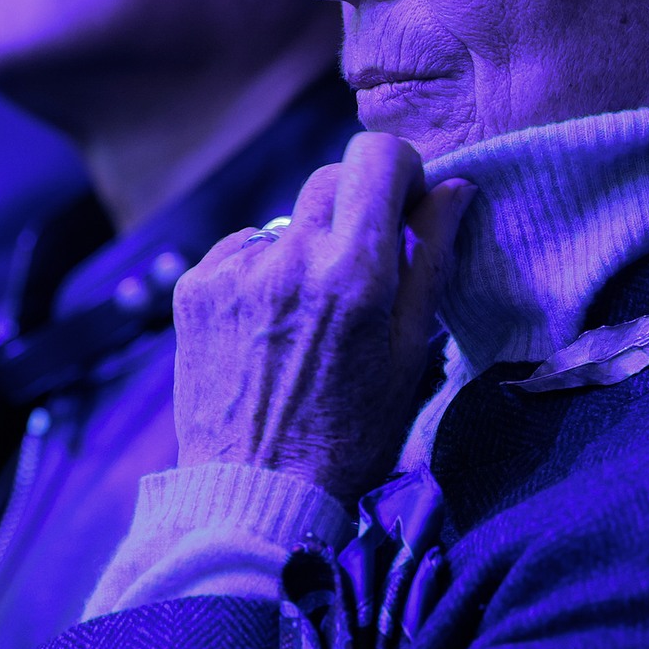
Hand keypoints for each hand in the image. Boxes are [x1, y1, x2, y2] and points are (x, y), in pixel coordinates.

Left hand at [170, 132, 472, 504]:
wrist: (254, 491)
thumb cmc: (348, 434)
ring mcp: (233, 269)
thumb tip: (454, 188)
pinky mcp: (194, 287)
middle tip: (364, 269)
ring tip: (308, 319)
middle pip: (330, 178)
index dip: (400, 171)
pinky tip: (268, 329)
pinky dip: (261, 274)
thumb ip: (430, 260)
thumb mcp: (410, 354)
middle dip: (357, 207)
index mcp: (352, 272)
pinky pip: (241, 252)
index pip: (376, 157)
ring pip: (286, 221)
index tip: (406, 206)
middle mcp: (288, 256)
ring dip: (306, 248)